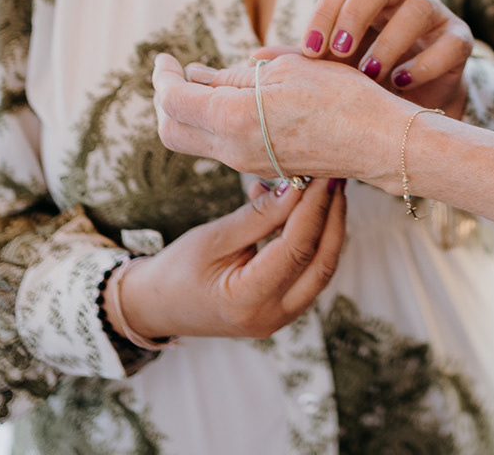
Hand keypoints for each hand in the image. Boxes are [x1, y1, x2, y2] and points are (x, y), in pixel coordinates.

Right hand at [110, 176, 347, 340]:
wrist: (158, 306)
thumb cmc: (177, 271)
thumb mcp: (213, 237)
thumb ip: (258, 216)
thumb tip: (296, 188)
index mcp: (247, 300)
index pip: (296, 248)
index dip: (314, 208)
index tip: (322, 174)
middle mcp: (271, 316)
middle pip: (321, 262)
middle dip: (332, 217)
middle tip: (335, 178)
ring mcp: (280, 318)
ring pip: (321, 269)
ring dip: (327, 228)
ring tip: (325, 190)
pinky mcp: (283, 309)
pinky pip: (309, 273)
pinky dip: (311, 241)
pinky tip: (300, 211)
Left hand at [154, 52, 401, 185]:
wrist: (380, 143)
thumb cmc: (343, 98)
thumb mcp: (288, 71)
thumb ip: (238, 76)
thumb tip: (202, 76)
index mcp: (234, 119)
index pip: (173, 99)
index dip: (163, 76)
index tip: (165, 58)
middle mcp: (233, 150)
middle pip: (171, 130)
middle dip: (166, 99)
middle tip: (176, 73)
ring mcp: (248, 165)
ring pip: (194, 142)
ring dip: (189, 112)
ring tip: (206, 81)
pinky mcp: (264, 169)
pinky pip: (221, 148)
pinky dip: (213, 124)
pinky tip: (234, 101)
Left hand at [301, 0, 473, 117]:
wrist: (415, 106)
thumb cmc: (367, 77)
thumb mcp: (334, 69)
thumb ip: (303, 61)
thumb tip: (255, 60)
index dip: (325, 11)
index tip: (310, 53)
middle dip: (358, 11)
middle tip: (340, 51)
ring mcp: (434, 14)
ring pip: (419, 5)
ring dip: (391, 40)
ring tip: (370, 74)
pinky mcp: (459, 39)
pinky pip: (449, 41)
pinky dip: (424, 63)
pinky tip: (401, 84)